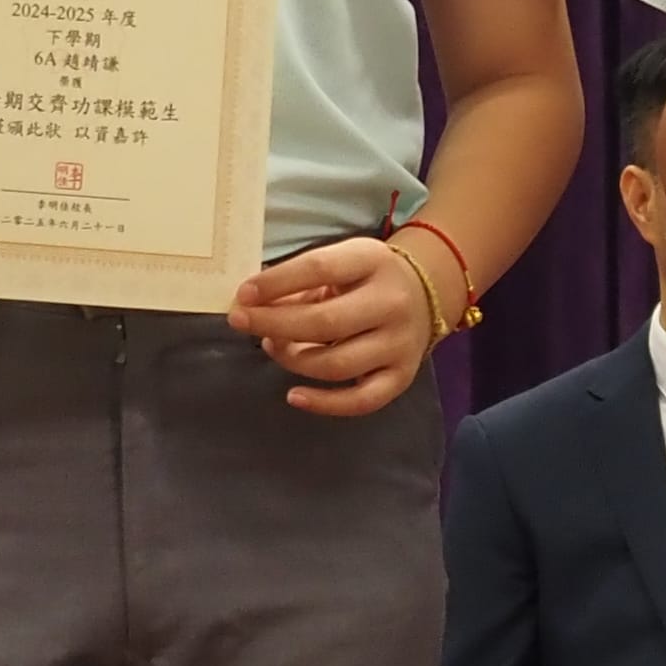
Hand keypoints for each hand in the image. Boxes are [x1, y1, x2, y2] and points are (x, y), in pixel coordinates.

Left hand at [231, 235, 441, 417]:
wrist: (425, 292)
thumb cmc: (365, 278)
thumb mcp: (340, 263)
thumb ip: (300, 283)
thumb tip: (252, 306)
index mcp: (372, 261)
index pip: (319, 268)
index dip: (276, 282)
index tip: (242, 295)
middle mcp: (391, 302)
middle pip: (325, 322)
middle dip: (273, 324)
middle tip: (240, 322)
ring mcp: (399, 343)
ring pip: (335, 364)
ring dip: (292, 359)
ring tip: (272, 346)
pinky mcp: (401, 377)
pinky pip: (360, 401)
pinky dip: (323, 404)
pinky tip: (294, 396)